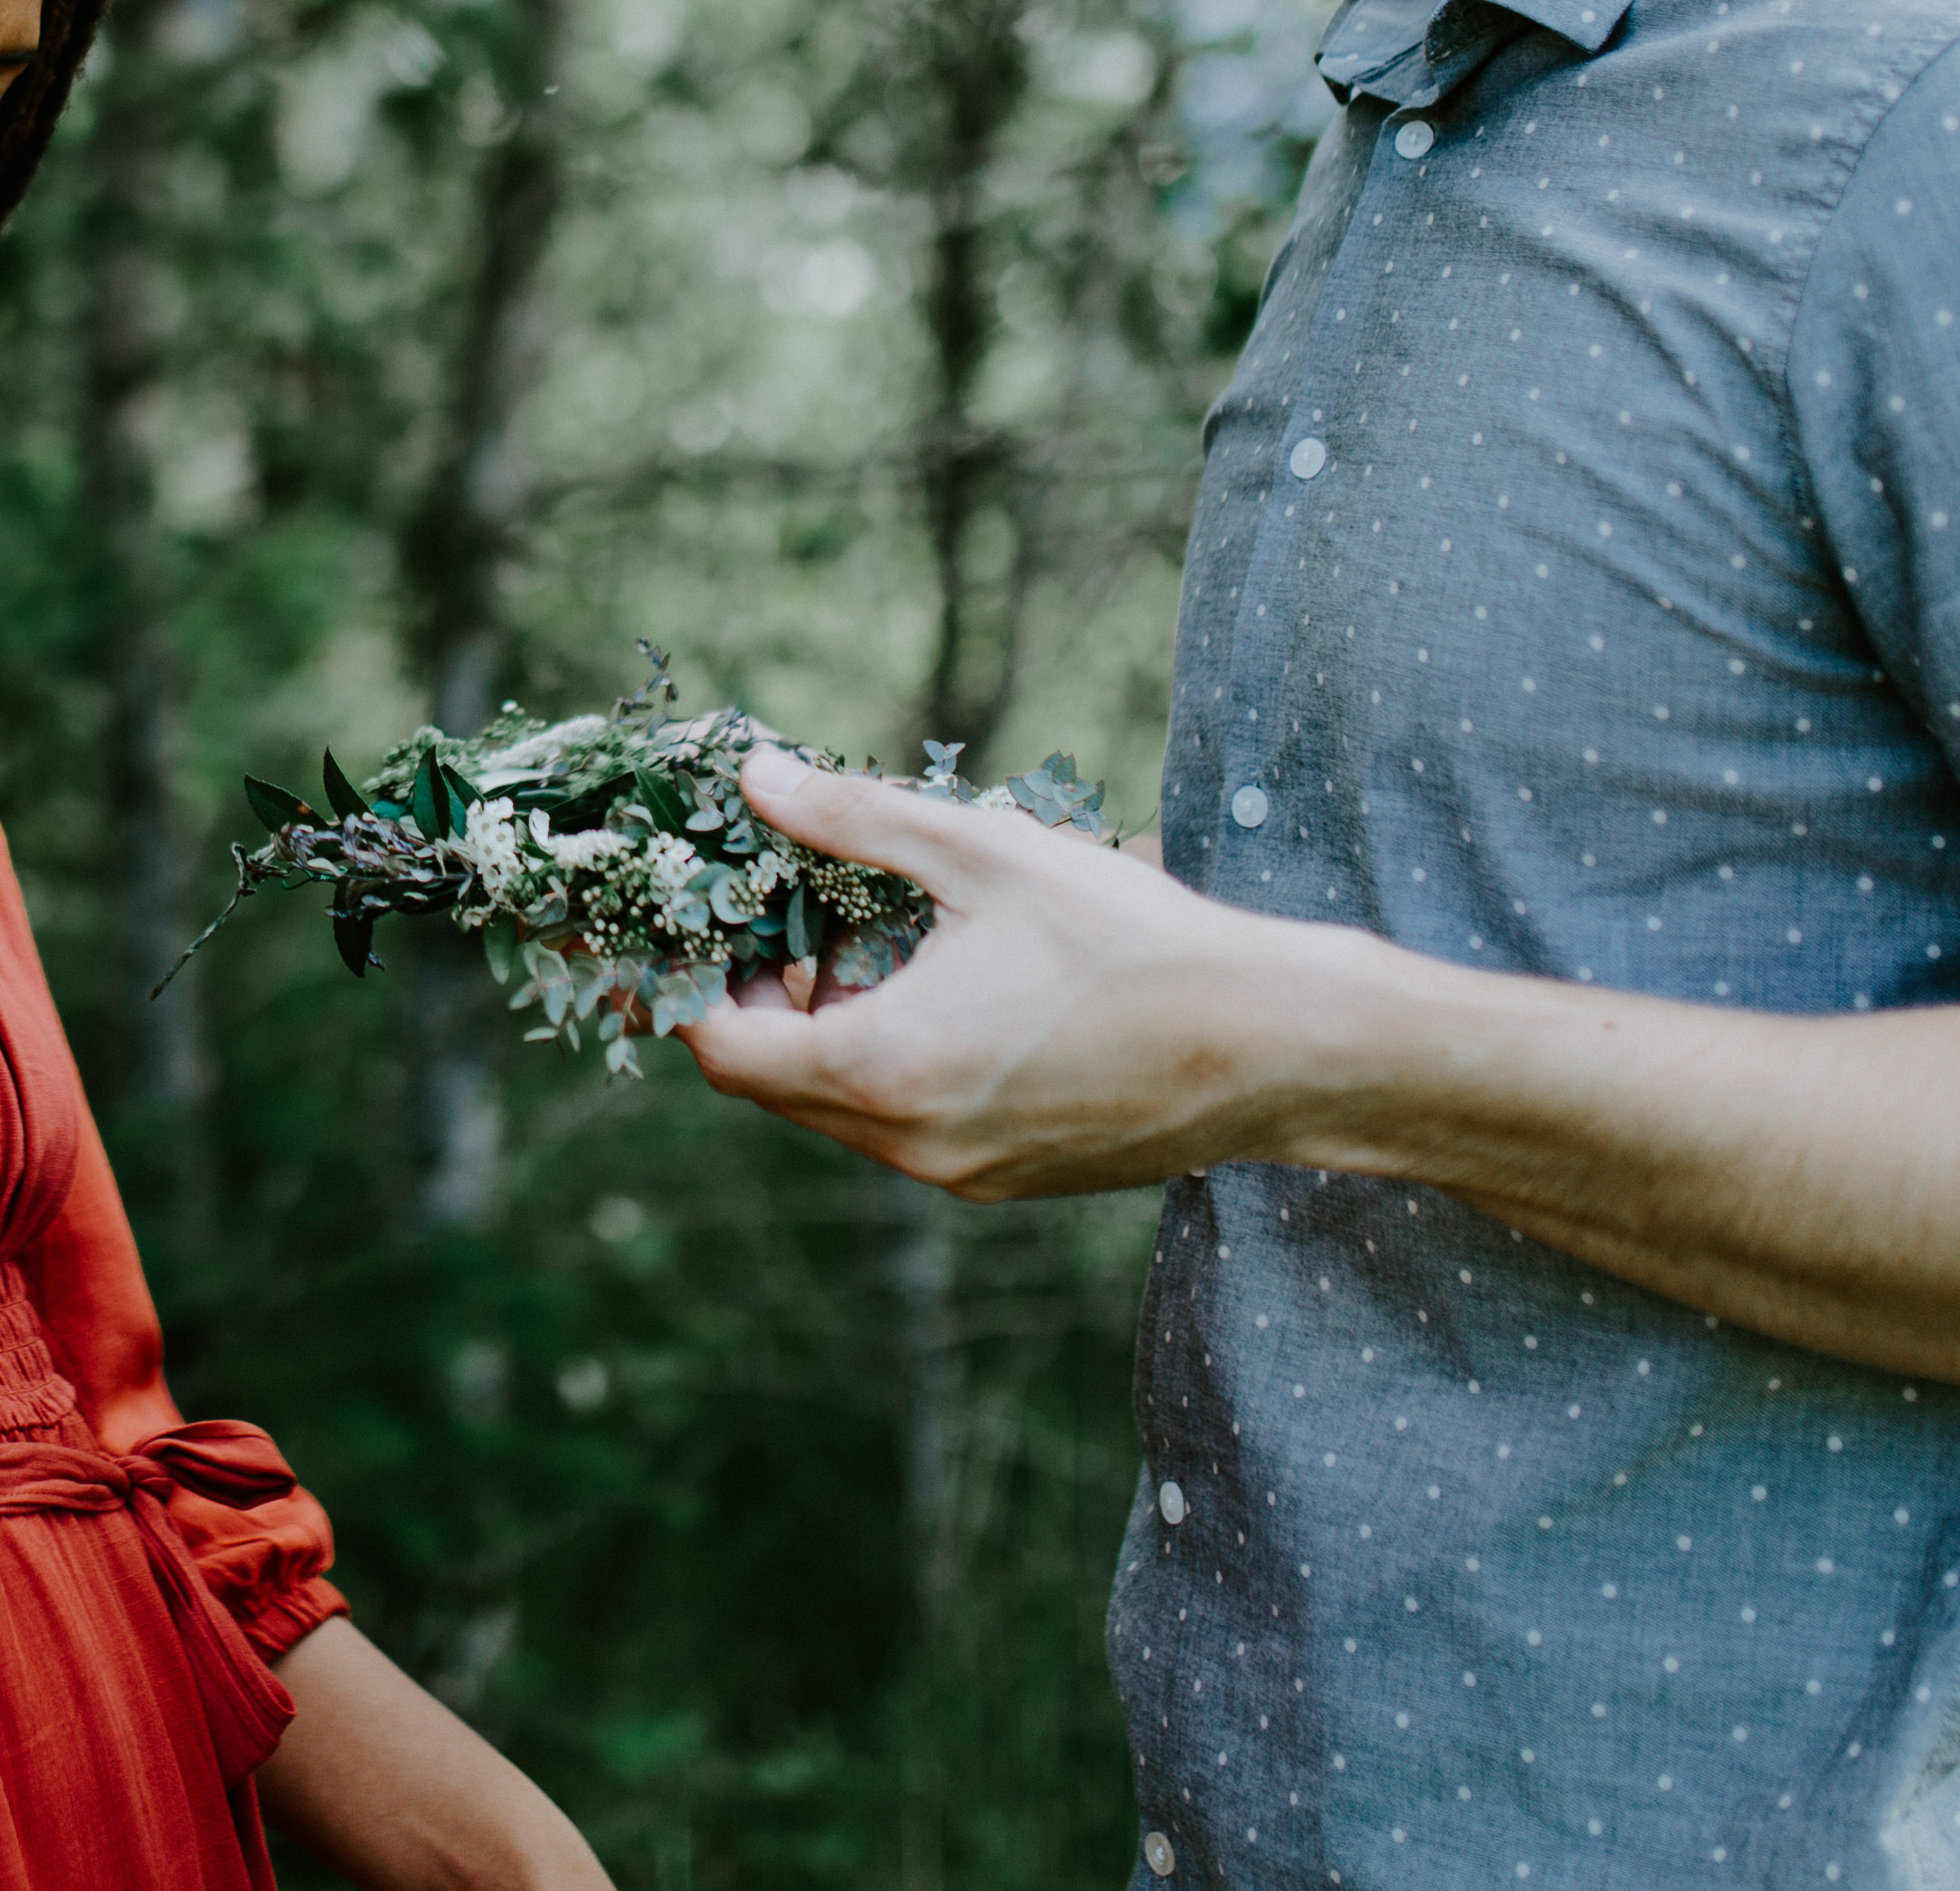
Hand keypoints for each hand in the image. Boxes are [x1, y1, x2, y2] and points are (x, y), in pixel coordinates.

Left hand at [680, 753, 1377, 1197]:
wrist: (1270, 1047)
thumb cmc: (1129, 943)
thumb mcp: (983, 855)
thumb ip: (855, 819)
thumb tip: (758, 780)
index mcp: (884, 1068)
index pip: (725, 1050)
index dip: (689, 989)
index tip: (692, 930)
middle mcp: (907, 1144)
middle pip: (770, 1087)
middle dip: (754, 1006)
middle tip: (779, 927)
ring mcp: (957, 1172)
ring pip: (836, 1111)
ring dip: (822, 1037)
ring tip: (862, 950)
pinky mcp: (1003, 1178)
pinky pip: (902, 1129)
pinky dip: (884, 1068)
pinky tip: (933, 994)